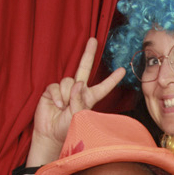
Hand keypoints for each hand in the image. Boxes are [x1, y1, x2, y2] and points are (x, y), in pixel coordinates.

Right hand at [28, 38, 125, 165]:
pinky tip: (56, 106)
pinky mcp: (52, 90)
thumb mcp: (78, 117)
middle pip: (84, 68)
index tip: (123, 70)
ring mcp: (65, 88)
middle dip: (88, 53)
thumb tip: (78, 83)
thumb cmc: (68, 128)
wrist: (50, 134)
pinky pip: (56, 87)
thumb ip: (79, 101)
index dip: (112, 79)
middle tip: (93, 40)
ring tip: (64, 108)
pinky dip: (57, 97)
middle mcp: (78, 90)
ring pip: (69, 81)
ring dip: (66, 95)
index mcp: (89, 98)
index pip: (103, 87)